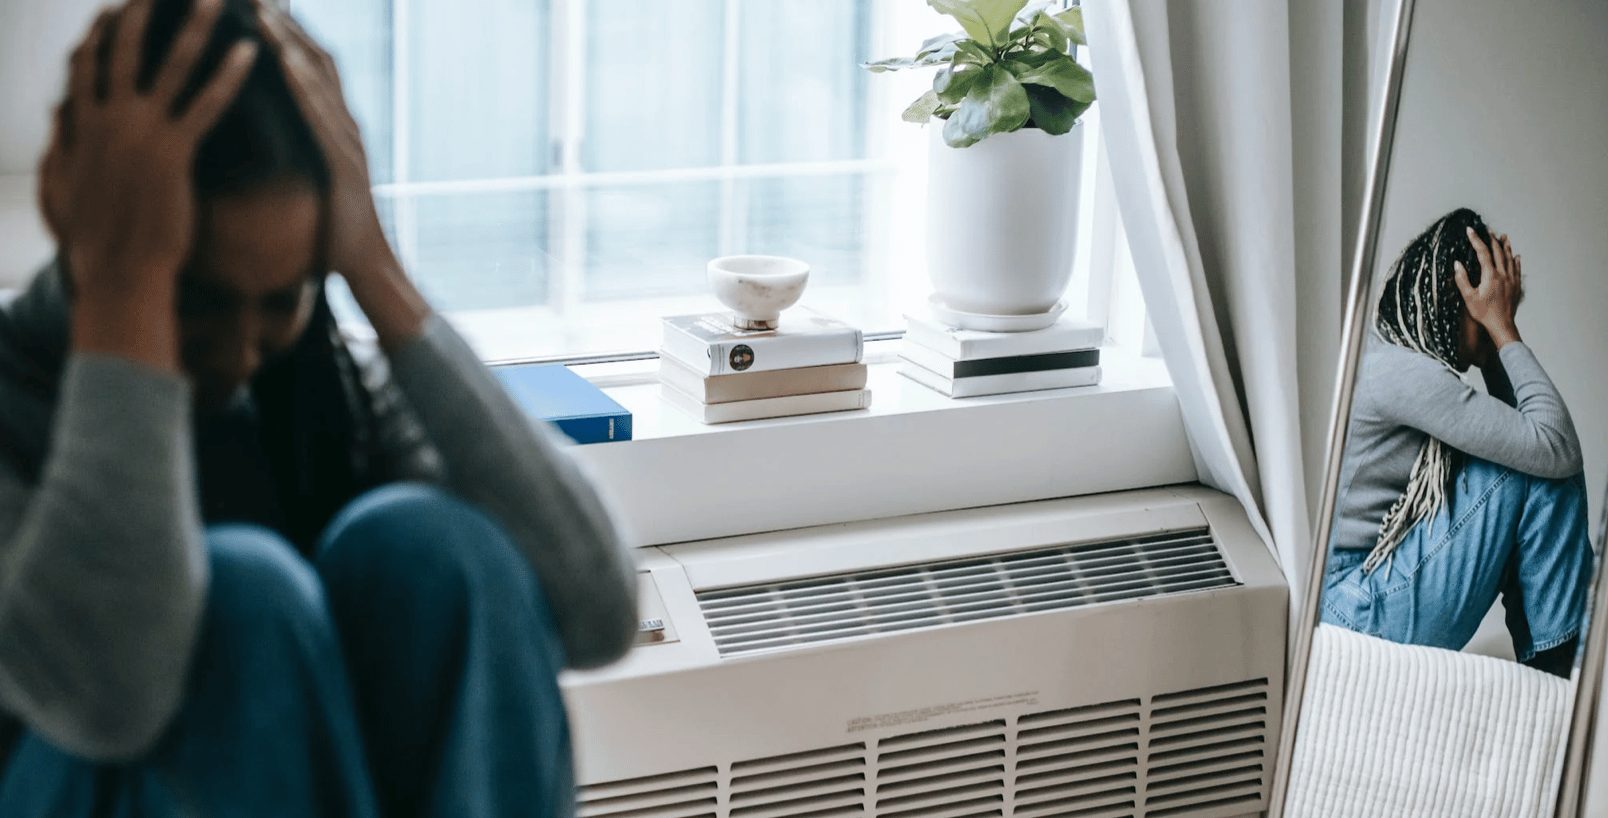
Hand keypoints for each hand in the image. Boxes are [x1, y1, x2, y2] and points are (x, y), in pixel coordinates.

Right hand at [44, 0, 255, 367]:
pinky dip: (227, 75)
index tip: (115, 6)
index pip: (87, 64)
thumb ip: (62, 146)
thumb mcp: (64, 187)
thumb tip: (58, 117)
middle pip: (123, 50)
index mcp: (82, 126)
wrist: (118, 274)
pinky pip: (206, 105)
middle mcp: (107, 120)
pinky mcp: (172, 153)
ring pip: (169, 66)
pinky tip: (249, 53)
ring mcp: (139, 134)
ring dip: (193, 27)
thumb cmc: (94, 241)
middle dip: (142, 10)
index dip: (101, 32)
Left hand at [254, 1, 392, 281]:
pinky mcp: (344, 163)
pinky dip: (303, 85)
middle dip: (284, 22)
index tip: (254, 3)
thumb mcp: (309, 180)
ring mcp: (348, 142)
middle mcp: (345, 124)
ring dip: (289, 42)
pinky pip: (321, 116)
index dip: (284, 30)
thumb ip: (295, 152)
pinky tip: (283, 61)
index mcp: (334, 126)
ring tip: (261, 10)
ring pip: (319, 79)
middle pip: (315, 57)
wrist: (366, 267)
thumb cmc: (333, 231)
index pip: (309, 64)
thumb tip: (261, 136)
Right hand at [1454, 227, 1523, 348]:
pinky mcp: (1517, 286)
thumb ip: (1462, 279)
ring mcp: (1512, 279)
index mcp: (1490, 275)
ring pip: (1510, 258)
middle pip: (1498, 252)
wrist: (1502, 324)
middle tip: (1488, 230)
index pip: (1482, 252)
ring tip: (1504, 236)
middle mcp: (1503, 274)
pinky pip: (1517, 269)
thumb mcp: (1468, 297)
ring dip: (1506, 246)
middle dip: (1492, 239)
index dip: (1476, 240)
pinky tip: (1516, 256)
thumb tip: (1457, 264)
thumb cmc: (1483, 313)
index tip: (1470, 230)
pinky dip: (1516, 260)